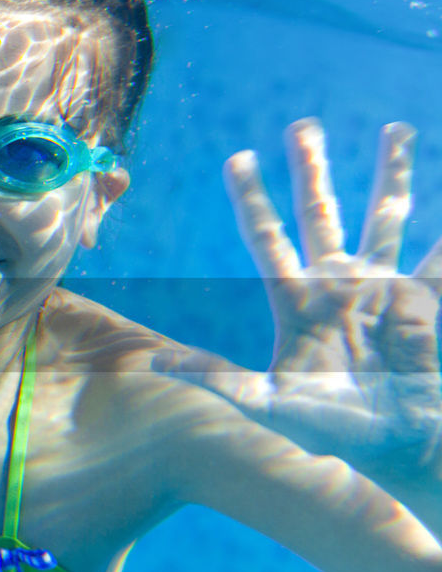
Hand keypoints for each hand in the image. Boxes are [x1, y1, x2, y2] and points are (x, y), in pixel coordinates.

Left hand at [158, 119, 441, 480]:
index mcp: (300, 301)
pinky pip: (441, 256)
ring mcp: (383, 288)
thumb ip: (221, 381)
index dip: (252, 199)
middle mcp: (339, 284)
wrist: (400, 446)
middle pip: (321, 212)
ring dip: (392, 171)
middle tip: (303, 125)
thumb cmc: (336, 431)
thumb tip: (157, 365)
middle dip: (312, 169)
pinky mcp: (423, 300)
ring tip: (396, 127)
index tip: (239, 157)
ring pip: (387, 215)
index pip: (267, 237)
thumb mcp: (272, 404)